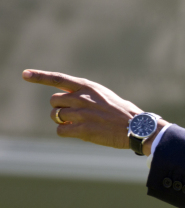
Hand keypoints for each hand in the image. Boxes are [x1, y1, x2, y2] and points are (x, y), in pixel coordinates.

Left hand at [22, 69, 165, 153]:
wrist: (137, 127)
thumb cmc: (123, 112)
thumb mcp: (105, 95)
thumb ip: (85, 95)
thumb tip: (66, 99)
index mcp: (88, 87)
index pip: (58, 79)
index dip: (39, 76)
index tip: (25, 74)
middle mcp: (82, 98)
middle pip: (54, 100)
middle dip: (59, 108)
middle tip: (72, 115)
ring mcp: (81, 114)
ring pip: (55, 116)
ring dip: (63, 121)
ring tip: (80, 124)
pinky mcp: (82, 130)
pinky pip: (61, 130)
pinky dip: (66, 132)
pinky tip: (80, 132)